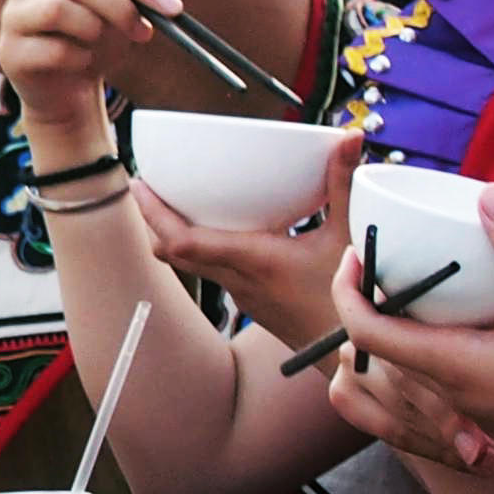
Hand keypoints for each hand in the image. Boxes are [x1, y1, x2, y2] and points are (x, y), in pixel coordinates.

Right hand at [0, 0, 186, 125]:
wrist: (67, 88)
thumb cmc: (93, 38)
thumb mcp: (125, 4)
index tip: (173, 8)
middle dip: (121, 9)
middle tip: (144, 33)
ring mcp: (13, 15)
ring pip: (59, 10)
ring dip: (94, 32)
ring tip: (100, 45)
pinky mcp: (9, 51)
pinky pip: (52, 49)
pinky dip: (79, 59)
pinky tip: (81, 63)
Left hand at [140, 132, 357, 342]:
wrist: (353, 354)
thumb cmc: (351, 301)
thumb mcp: (348, 234)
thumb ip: (345, 183)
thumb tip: (349, 138)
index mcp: (254, 260)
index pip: (183, 240)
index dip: (154, 213)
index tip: (140, 185)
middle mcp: (238, 280)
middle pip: (173, 253)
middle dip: (153, 220)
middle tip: (148, 187)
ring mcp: (241, 294)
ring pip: (189, 265)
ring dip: (174, 235)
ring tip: (174, 203)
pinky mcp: (250, 301)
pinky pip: (212, 272)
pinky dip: (201, 249)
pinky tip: (219, 231)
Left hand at [328, 189, 493, 477]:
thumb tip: (486, 194)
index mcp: (448, 367)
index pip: (365, 332)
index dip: (348, 289)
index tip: (359, 249)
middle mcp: (449, 388)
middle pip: (382, 342)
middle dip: (374, 295)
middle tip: (393, 249)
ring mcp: (472, 398)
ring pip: (413, 353)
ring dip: (407, 314)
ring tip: (429, 270)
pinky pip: (445, 363)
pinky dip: (441, 330)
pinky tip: (476, 305)